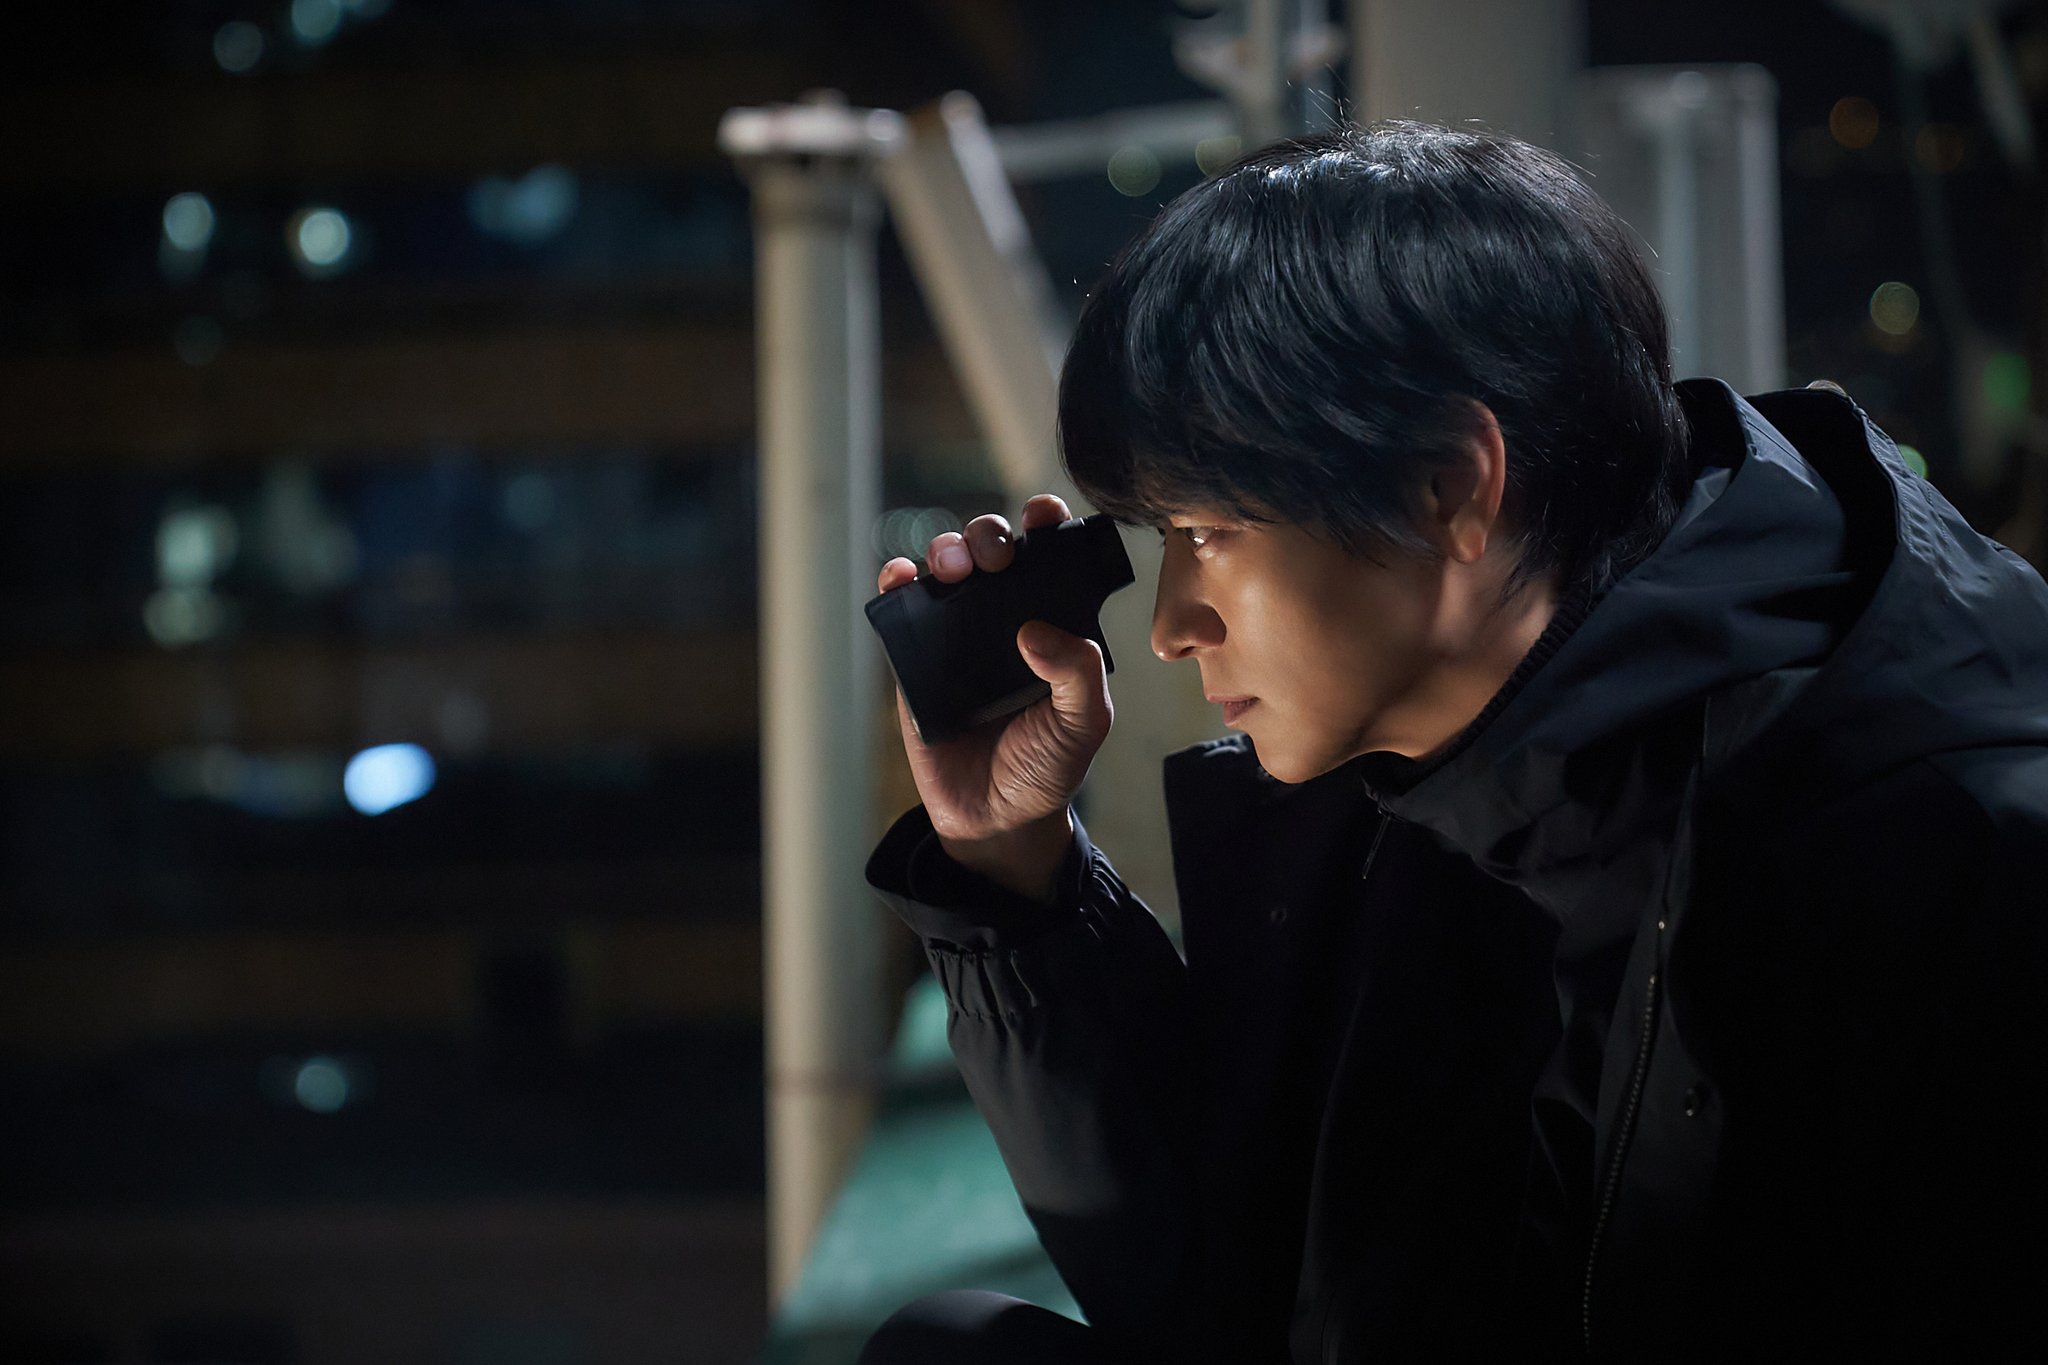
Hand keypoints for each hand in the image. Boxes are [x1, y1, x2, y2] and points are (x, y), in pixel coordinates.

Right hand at [876, 494, 1111, 902]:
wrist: (996, 818)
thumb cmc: (1047, 766)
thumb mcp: (1084, 722)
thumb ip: (1078, 673)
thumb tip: (1034, 629)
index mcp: (1054, 620)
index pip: (1050, 556)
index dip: (1045, 524)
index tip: (1042, 516)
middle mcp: (1005, 616)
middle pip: (993, 549)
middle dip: (991, 536)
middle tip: (997, 560)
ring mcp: (958, 633)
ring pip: (947, 567)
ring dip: (946, 549)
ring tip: (952, 567)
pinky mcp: (916, 657)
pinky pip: (903, 608)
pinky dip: (897, 581)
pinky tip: (902, 578)